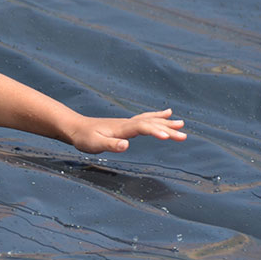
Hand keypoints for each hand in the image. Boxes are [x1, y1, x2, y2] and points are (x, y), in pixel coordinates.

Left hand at [69, 108, 185, 153]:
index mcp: (121, 128)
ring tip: (181, 123)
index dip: (155, 132)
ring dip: (166, 123)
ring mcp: (128, 122)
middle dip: (168, 130)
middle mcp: (127, 123)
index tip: (168, 138)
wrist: (76, 127)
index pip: (142, 128)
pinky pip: (146, 119)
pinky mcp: (127, 124)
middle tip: (184, 135)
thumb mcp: (95, 144)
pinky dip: (157, 117)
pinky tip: (167, 114)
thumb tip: (126, 145)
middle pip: (151, 124)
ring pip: (151, 120)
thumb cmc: (84, 138)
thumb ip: (111, 145)